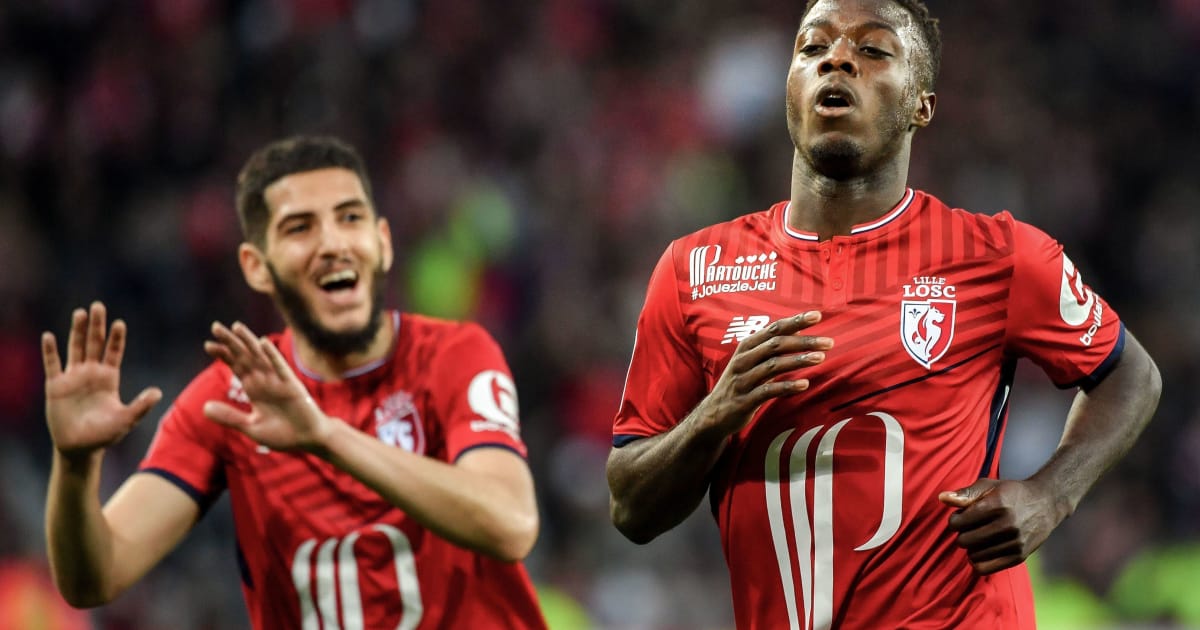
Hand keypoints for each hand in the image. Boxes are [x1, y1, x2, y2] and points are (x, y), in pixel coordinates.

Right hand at [42, 302, 162, 459]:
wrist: (80, 448)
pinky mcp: (55, 386)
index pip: (113, 352)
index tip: (119, 323)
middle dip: (97, 325)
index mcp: (109, 378)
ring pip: (76, 348)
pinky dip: (50, 351)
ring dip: (77, 331)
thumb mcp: (126, 419)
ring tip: (80, 313)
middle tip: (98, 305)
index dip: (116, 338)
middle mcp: (92, 373)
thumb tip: (158, 393)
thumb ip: (140, 406)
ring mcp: (73, 378)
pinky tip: (49, 337)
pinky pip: (52, 365)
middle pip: (95, 344)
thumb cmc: (105, 434)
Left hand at [202, 321, 332, 452]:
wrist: (308, 439)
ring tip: (236, 327)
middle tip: (215, 327)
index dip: (223, 354)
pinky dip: (271, 355)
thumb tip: (203, 407)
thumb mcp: (251, 426)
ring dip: (249, 342)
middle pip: (245, 356)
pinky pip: (280, 367)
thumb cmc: (282, 433)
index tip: (208, 345)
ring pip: (260, 357)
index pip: (236, 365)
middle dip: (230, 342)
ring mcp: (277, 381)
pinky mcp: (291, 385)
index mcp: (254, 388)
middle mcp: (264, 380)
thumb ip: (229, 416)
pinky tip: (263, 343)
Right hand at [695, 311, 831, 436]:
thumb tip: (799, 331)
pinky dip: (787, 387)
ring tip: (820, 358)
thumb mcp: (752, 361)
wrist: (714, 413)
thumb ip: (772, 347)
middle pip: (776, 345)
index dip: (795, 321)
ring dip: (798, 361)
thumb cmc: (740, 384)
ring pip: (773, 365)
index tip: (817, 315)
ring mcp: (743, 380)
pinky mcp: (745, 400)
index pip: (774, 329)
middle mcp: (743, 360)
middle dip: (803, 342)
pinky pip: (768, 391)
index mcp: (747, 347)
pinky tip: (804, 384)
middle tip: (828, 342)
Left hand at [938, 478, 1066, 574]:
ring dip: (972, 547)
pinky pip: (984, 568)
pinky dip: (978, 561)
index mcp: (997, 504)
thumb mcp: (988, 486)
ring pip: (972, 555)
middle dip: (962, 533)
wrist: (1046, 504)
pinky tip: (983, 549)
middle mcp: (1007, 525)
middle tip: (971, 527)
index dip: (954, 520)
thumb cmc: (1011, 493)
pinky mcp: (1019, 556)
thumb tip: (941, 498)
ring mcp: (1015, 542)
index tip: (962, 516)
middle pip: (963, 540)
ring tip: (980, 536)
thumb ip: (964, 493)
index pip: (958, 522)